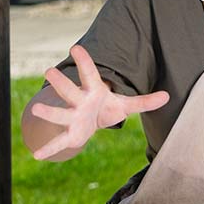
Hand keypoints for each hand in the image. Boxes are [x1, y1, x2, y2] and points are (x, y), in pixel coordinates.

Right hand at [29, 45, 168, 160]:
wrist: (89, 123)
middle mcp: (79, 102)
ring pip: (60, 114)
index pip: (90, 74)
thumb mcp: (125, 105)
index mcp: (93, 91)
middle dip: (61, 83)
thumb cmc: (105, 108)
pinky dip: (49, 148)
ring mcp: (72, 117)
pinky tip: (36, 156)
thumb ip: (145, 102)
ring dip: (49, 112)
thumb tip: (167, 96)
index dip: (84, 61)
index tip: (76, 47)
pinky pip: (59, 142)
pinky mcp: (70, 134)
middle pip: (70, 91)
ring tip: (37, 108)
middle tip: (49, 71)